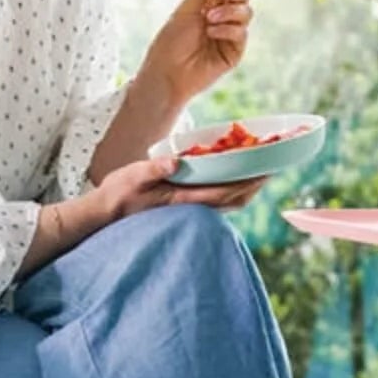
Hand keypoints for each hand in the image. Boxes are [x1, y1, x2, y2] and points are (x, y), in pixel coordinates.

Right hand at [97, 155, 267, 221]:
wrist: (106, 214)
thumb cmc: (118, 193)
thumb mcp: (133, 175)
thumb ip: (154, 169)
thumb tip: (177, 162)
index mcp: (183, 199)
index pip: (224, 193)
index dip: (248, 183)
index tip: (266, 171)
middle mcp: (191, 208)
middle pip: (233, 201)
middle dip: (254, 186)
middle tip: (272, 168)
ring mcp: (189, 209)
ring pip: (227, 203)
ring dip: (245, 188)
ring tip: (259, 171)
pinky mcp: (184, 207)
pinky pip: (216, 200)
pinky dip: (231, 189)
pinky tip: (233, 176)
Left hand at [134, 0, 255, 109]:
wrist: (167, 72)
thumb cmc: (171, 42)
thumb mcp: (187, 8)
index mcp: (209, 6)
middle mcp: (222, 20)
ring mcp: (229, 37)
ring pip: (246, 14)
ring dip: (229, 12)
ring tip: (209, 20)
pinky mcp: (234, 53)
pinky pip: (241, 34)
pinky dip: (228, 29)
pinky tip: (212, 33)